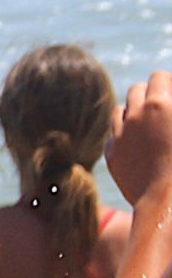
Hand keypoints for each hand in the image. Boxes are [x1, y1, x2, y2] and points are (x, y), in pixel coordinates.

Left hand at [108, 72, 171, 207]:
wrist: (168, 199)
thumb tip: (168, 104)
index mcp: (159, 104)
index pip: (157, 77)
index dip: (167, 82)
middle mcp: (135, 116)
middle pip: (135, 91)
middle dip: (148, 93)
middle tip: (161, 105)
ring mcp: (120, 136)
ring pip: (120, 111)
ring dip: (132, 111)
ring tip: (146, 122)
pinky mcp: (112, 155)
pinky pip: (113, 136)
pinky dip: (123, 135)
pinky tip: (136, 144)